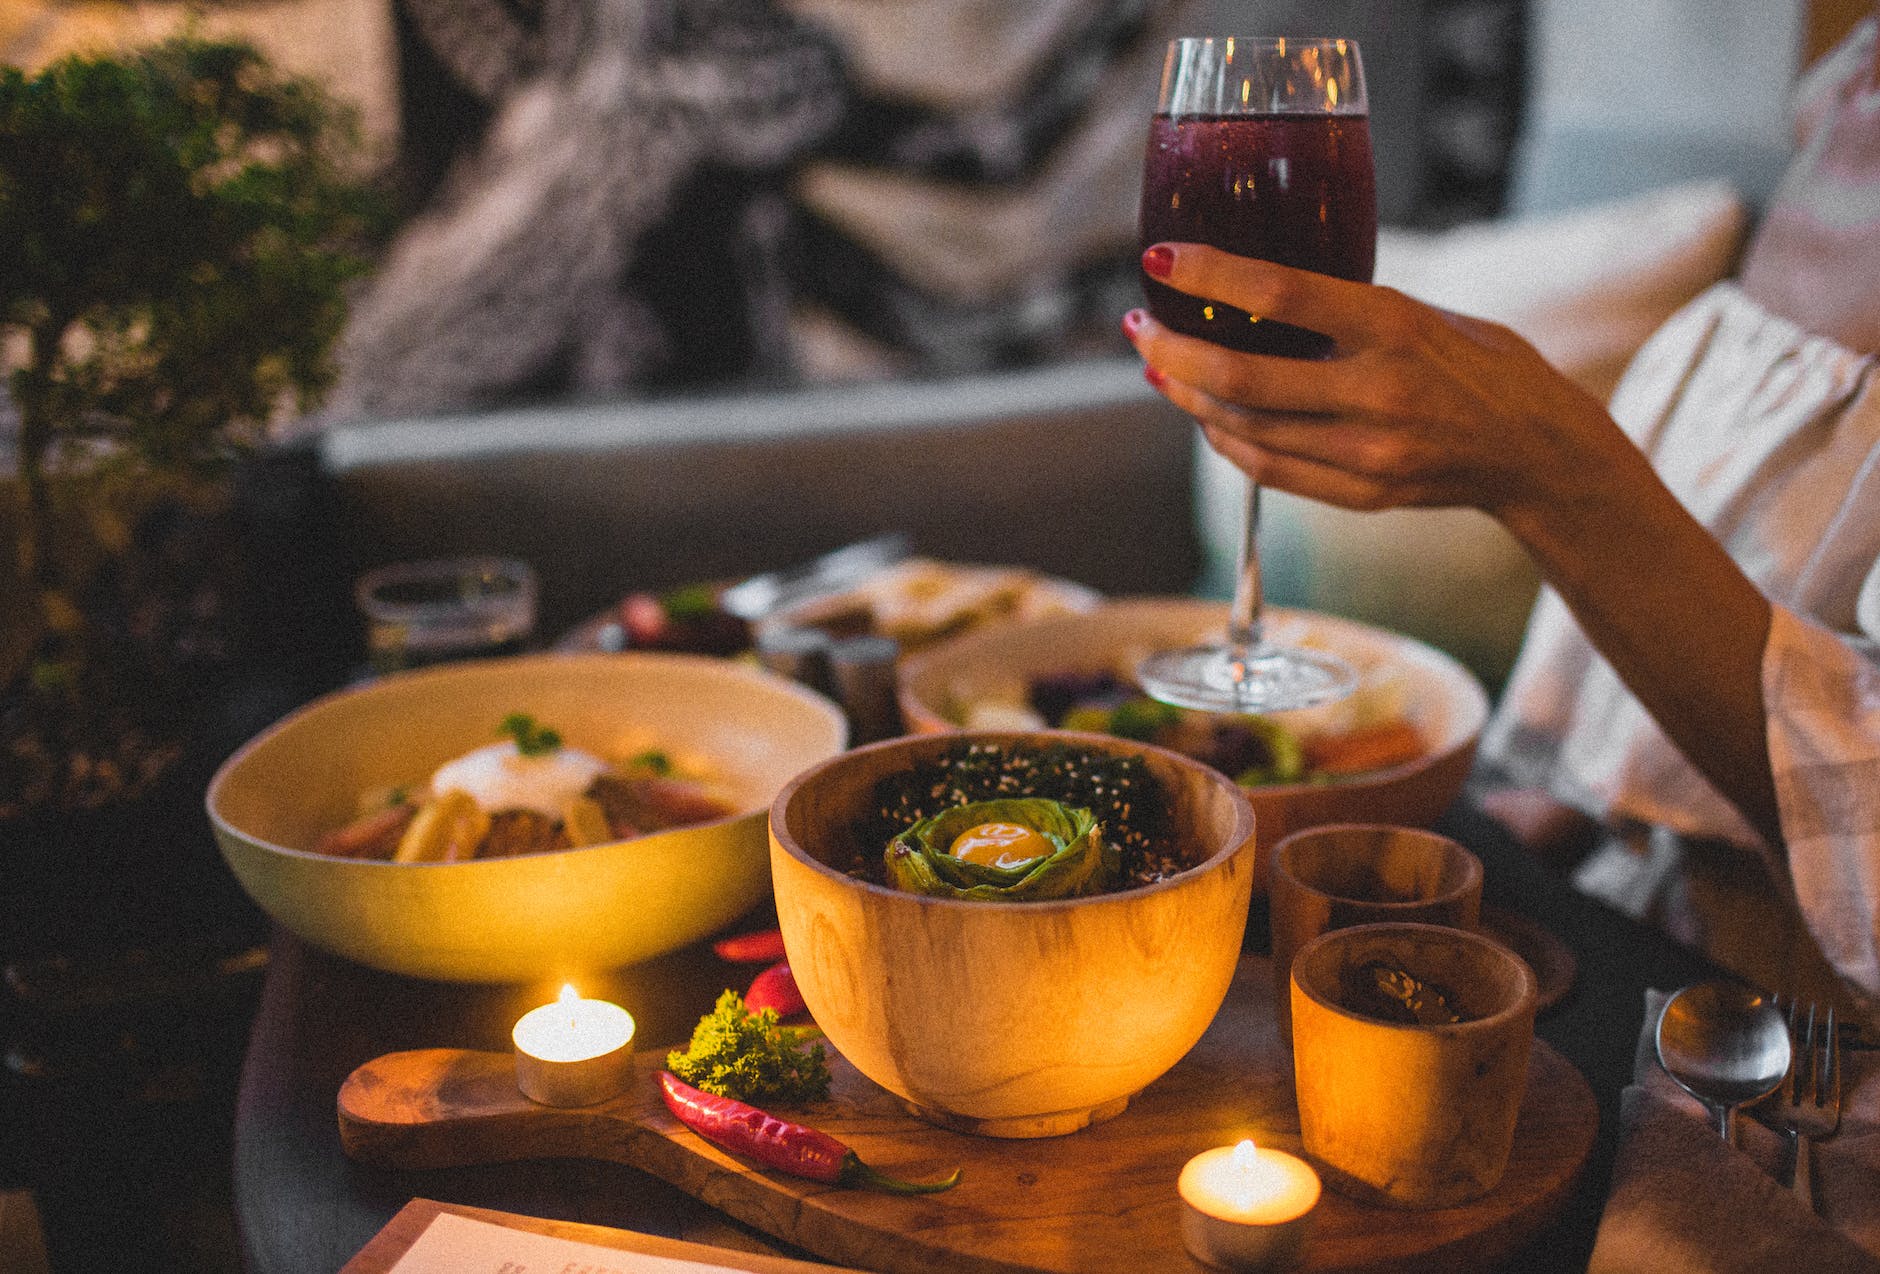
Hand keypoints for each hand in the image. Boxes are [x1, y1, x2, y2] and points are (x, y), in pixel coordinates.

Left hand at [1124, 243, 1631, 535]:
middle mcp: (1377, 392)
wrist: (1538, 451)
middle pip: (1241, 378)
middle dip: (1174, 352)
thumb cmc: (1479, 364)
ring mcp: (1368, 452)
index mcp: (1393, 326)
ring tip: (1161, 369)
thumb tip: (1251, 292)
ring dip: (1189, 398)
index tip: (1160, 258)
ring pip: (1244, 429)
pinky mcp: (1362, 495)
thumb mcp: (1422, 313)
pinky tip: (1205, 414)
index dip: (1209, 275)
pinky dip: (1226, 440)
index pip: (1279, 293)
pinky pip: (1268, 470)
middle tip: (1140, 331)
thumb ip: (1345, 310)